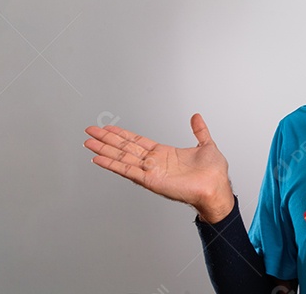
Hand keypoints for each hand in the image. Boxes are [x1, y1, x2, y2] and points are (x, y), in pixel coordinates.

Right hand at [84, 114, 233, 222]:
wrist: (217, 188)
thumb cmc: (213, 173)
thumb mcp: (206, 145)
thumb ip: (199, 131)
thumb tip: (196, 117)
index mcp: (164, 154)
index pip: (137, 142)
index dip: (122, 134)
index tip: (108, 128)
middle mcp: (154, 163)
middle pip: (124, 148)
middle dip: (107, 140)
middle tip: (90, 131)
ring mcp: (150, 172)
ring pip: (122, 157)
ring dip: (104, 150)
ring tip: (88, 143)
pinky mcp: (150, 180)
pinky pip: (127, 171)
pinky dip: (112, 165)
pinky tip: (98, 159)